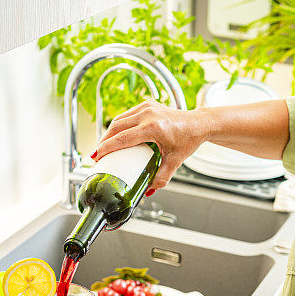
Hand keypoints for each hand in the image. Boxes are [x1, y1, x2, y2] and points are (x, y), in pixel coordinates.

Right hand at [91, 99, 213, 193]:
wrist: (198, 123)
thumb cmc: (188, 140)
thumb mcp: (175, 162)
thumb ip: (161, 179)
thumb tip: (147, 192)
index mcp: (154, 127)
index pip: (123, 138)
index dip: (107, 148)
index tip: (96, 156)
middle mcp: (149, 114)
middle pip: (117, 127)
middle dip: (103, 141)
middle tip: (96, 155)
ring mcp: (147, 106)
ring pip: (120, 119)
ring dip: (109, 133)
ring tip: (103, 146)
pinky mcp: (147, 104)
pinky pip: (127, 115)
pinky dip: (119, 126)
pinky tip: (114, 136)